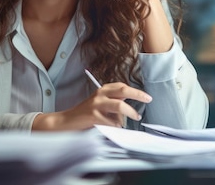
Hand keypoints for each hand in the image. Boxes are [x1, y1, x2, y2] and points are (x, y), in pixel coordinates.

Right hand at [32, 82, 151, 130]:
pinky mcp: (93, 115)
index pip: (122, 86)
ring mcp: (96, 104)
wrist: (66, 121)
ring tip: (135, 117)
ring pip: (120, 105)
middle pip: (123, 90)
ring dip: (130, 113)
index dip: (136, 91)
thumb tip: (131, 108)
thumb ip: (114, 102)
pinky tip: (116, 128)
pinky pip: (112, 121)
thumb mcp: (100, 104)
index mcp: (102, 90)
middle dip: (138, 95)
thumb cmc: (85, 114)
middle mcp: (100, 94)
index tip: (147, 97)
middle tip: (148, 99)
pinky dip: (117, 125)